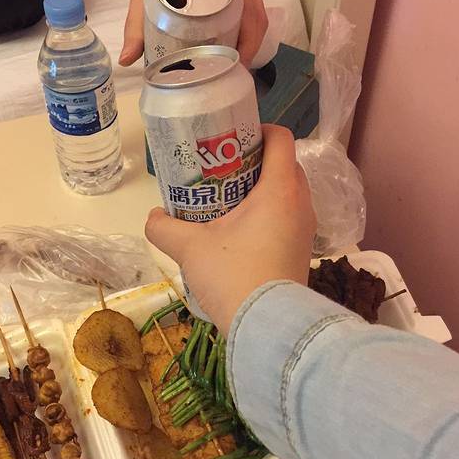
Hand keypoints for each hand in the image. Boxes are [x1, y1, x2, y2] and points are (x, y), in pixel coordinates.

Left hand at [120, 0, 268, 67]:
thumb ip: (137, 22)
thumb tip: (129, 58)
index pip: (251, 10)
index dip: (249, 42)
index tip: (238, 65)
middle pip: (256, 13)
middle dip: (249, 45)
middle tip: (233, 69)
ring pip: (252, 7)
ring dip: (247, 35)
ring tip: (230, 60)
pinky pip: (243, 0)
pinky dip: (240, 22)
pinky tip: (227, 38)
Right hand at [145, 125, 315, 334]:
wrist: (266, 328)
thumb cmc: (233, 275)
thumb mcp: (189, 249)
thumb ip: (165, 228)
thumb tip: (153, 218)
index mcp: (279, 190)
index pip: (281, 139)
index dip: (259, 130)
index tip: (232, 140)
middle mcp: (301, 204)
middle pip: (284, 164)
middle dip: (255, 162)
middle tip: (223, 172)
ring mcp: (305, 230)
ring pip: (287, 194)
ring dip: (261, 190)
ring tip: (228, 202)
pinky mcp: (302, 251)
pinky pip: (288, 218)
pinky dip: (269, 214)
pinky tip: (240, 233)